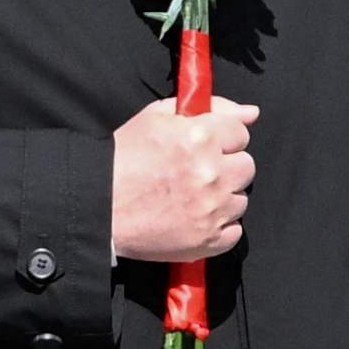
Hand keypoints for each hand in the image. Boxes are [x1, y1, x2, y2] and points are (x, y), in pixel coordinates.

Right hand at [109, 98, 260, 264]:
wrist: (96, 205)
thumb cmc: (123, 158)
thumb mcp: (157, 117)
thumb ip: (211, 108)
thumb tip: (251, 113)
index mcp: (200, 138)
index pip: (241, 133)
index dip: (222, 138)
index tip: (204, 147)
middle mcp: (212, 173)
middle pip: (246, 166)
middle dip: (225, 166)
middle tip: (197, 172)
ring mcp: (212, 209)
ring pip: (240, 199)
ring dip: (222, 197)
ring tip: (190, 197)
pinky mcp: (207, 240)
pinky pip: (234, 232)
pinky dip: (218, 227)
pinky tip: (194, 218)